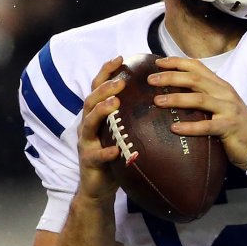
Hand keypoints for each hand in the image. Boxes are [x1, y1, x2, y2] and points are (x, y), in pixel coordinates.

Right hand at [76, 56, 124, 202]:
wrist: (99, 187)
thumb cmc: (115, 156)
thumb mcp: (122, 132)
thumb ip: (132, 115)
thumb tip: (159, 95)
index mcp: (96, 115)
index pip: (98, 88)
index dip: (106, 72)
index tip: (120, 58)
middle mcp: (88, 125)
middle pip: (90, 101)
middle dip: (104, 89)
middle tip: (120, 82)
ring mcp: (86, 143)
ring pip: (89, 123)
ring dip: (101, 111)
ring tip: (114, 104)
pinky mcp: (88, 162)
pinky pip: (96, 155)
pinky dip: (105, 152)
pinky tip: (115, 150)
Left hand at [148, 56, 246, 170]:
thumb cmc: (233, 125)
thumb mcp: (220, 105)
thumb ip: (203, 95)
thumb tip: (174, 91)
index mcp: (220, 85)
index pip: (197, 66)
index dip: (177, 62)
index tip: (158, 62)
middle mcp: (224, 93)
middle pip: (195, 79)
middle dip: (171, 77)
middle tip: (151, 80)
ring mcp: (228, 109)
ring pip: (199, 99)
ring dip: (176, 98)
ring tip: (157, 101)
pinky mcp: (230, 127)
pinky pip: (207, 126)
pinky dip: (190, 127)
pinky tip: (175, 128)